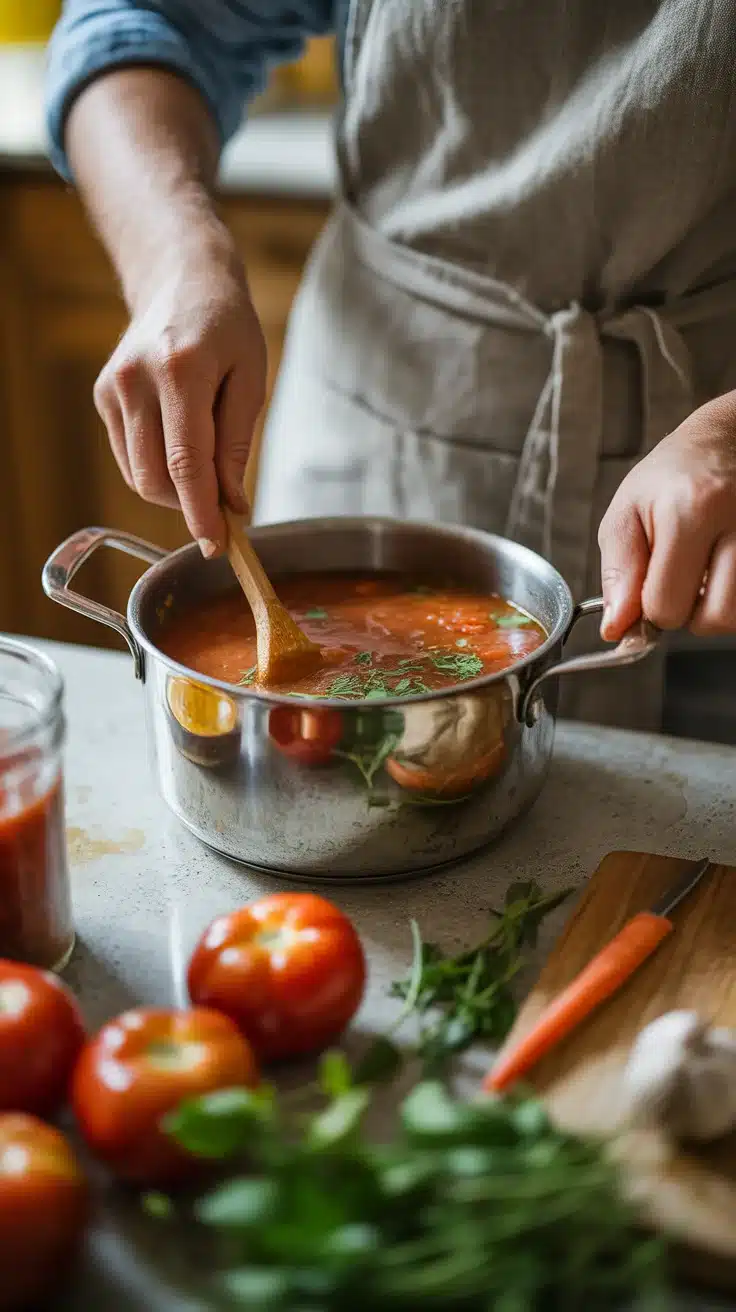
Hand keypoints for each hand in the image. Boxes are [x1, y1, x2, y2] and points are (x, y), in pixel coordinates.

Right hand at [94, 233, 266, 555]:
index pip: (187, 462)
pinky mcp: (103, 396)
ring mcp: (113, 389)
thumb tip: (232, 504)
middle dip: (191, 504)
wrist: (181, 280)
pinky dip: (158, 467)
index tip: (217, 545)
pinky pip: (130, 457)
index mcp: (180, 371)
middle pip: (156, 477)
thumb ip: (237, 444)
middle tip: (224, 506)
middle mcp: (136, 380)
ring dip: (175, 490)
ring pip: (139, 475)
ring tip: (206, 465)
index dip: (201, 512)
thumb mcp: (251, 379)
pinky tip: (179, 441)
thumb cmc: (227, 327)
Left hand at [598, 392, 735, 638]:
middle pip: (713, 619)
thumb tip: (617, 627)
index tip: (652, 581)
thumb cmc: (673, 475)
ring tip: (705, 571)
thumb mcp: (627, 512)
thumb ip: (618, 573)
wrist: (726, 441)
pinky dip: (732, 594)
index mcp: (691, 510)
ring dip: (716, 607)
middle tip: (682, 577)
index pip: (667, 605)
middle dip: (690, 610)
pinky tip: (724, 566)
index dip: (652, 605)